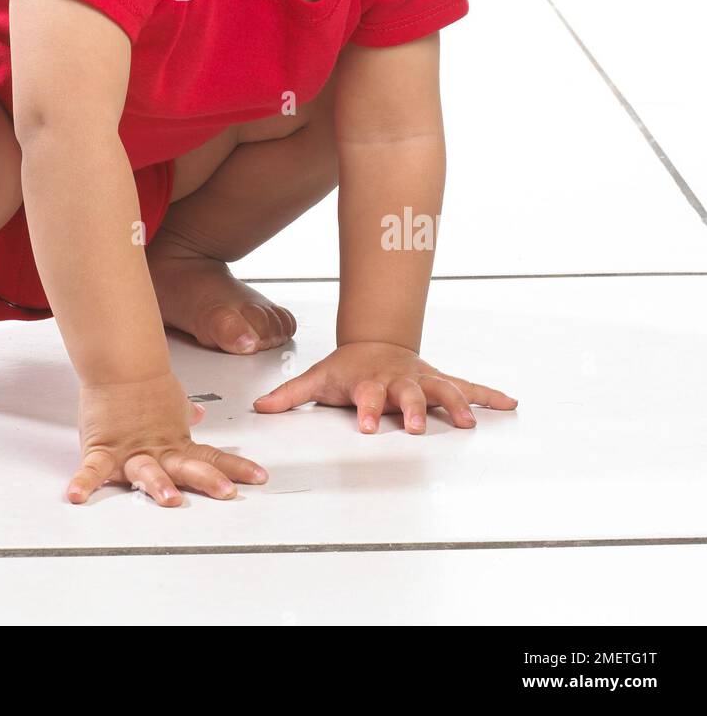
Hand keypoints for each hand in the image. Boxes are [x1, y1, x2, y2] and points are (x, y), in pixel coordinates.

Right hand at [69, 369, 269, 505]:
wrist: (119, 361)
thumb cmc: (144, 384)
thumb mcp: (170, 402)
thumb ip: (183, 414)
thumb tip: (196, 415)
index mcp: (175, 443)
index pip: (210, 457)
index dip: (235, 468)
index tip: (259, 478)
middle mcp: (157, 450)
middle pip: (186, 467)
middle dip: (207, 480)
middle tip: (226, 491)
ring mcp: (130, 450)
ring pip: (146, 471)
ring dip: (158, 484)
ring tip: (169, 498)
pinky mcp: (103, 448)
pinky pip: (93, 469)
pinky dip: (84, 482)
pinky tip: (77, 495)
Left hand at [252, 341, 517, 432]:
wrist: (376, 342)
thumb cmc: (348, 368)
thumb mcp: (317, 378)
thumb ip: (290, 395)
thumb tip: (259, 408)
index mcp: (369, 382)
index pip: (367, 395)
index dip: (367, 409)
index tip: (368, 426)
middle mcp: (399, 381)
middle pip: (407, 395)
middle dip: (412, 410)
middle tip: (415, 427)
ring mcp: (421, 380)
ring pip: (441, 390)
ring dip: (455, 405)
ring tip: (468, 422)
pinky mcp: (439, 382)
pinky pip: (467, 388)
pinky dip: (488, 395)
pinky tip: (510, 403)